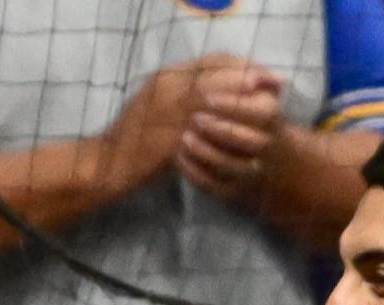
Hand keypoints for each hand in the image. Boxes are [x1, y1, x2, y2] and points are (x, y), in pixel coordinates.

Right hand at [100, 56, 258, 195]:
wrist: (107, 164)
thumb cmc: (135, 140)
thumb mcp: (158, 108)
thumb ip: (185, 96)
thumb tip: (220, 91)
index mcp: (166, 76)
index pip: (211, 60)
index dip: (242, 64)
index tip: (265, 74)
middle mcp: (167, 85)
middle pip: (217, 70)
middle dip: (250, 74)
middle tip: (277, 83)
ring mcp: (167, 109)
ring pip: (215, 92)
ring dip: (245, 94)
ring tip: (270, 100)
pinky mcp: (170, 135)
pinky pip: (205, 124)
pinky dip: (229, 121)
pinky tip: (248, 127)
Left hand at [174, 62, 290, 201]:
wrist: (268, 161)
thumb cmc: (252, 117)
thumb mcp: (253, 93)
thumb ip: (242, 75)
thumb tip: (254, 75)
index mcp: (272, 120)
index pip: (261, 113)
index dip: (234, 105)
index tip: (208, 98)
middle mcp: (265, 148)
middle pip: (245, 140)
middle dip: (219, 129)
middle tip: (194, 118)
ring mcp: (248, 173)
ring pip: (227, 166)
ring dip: (205, 151)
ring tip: (184, 138)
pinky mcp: (230, 190)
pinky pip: (212, 185)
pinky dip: (194, 172)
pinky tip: (178, 157)